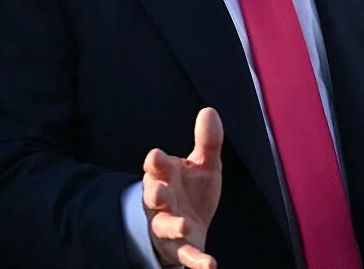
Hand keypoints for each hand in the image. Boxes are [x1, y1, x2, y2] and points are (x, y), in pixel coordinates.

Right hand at [143, 107, 223, 268]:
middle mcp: (162, 202)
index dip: (156, 162)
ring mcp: (168, 227)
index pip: (156, 167)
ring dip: (172, 227)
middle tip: (159, 194)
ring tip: (183, 226)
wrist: (185, 226)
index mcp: (165, 176)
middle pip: (154, 197)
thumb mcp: (202, 165)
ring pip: (164, 227)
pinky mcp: (181, 249)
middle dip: (155, 195)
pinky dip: (197, 262)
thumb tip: (209, 110)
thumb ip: (207, 141)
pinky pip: (187, 256)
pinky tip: (210, 266)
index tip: (156, 156)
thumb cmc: (190, 190)